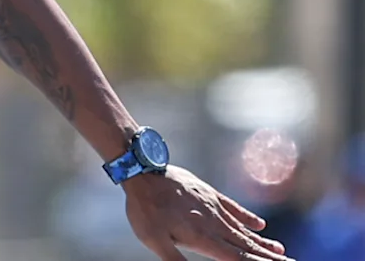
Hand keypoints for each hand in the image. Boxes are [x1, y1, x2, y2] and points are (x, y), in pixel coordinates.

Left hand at [124, 166, 293, 260]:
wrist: (142, 170)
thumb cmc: (145, 209)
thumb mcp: (154, 240)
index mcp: (203, 238)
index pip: (237, 258)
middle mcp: (213, 223)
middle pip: (246, 244)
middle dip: (269, 256)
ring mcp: (212, 206)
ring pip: (242, 228)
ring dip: (262, 241)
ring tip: (280, 251)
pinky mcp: (208, 192)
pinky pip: (232, 207)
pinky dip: (247, 217)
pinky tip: (259, 224)